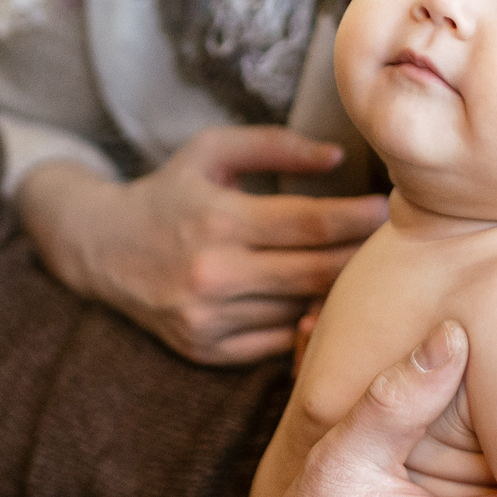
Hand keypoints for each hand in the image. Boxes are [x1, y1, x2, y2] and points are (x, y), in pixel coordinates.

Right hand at [17, 127, 386, 364]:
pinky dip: (302, 324)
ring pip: (300, 312)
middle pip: (315, 274)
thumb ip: (276, 146)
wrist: (102, 248)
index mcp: (217, 220)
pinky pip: (276, 343)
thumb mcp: (212, 152)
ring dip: (337, 294)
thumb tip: (339, 156)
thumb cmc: (170, 191)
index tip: (388, 208)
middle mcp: (212, 275)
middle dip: (361, 258)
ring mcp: (209, 319)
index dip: (359, 218)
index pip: (311, 225)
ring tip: (367, 273)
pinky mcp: (207, 350)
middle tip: (394, 244)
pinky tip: (322, 303)